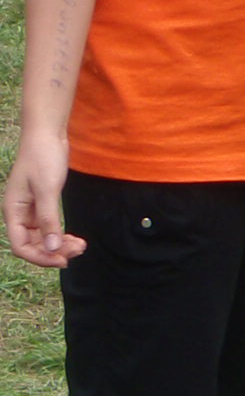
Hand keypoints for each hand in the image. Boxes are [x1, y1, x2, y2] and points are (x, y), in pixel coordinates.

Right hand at [5, 131, 82, 269]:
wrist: (47, 135)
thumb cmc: (43, 158)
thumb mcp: (47, 189)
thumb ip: (48, 219)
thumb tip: (51, 247)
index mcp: (13, 211)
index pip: (21, 246)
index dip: (41, 257)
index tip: (64, 260)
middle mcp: (18, 214)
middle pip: (32, 245)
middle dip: (54, 251)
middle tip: (79, 249)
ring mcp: (29, 210)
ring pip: (41, 238)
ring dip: (59, 245)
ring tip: (81, 245)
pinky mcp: (41, 205)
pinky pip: (48, 228)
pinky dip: (60, 235)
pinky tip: (74, 238)